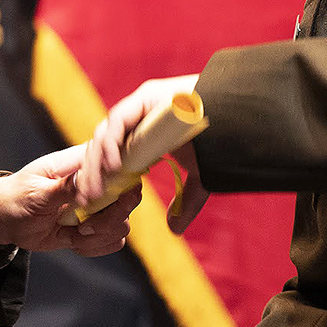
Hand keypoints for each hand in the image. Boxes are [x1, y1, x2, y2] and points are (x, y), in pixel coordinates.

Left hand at [0, 145, 138, 257]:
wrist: (6, 219)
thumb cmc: (17, 197)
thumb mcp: (36, 192)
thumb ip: (65, 187)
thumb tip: (89, 180)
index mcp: (83, 164)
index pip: (118, 165)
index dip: (118, 185)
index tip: (91, 203)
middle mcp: (97, 183)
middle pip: (129, 199)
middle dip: (108, 220)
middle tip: (82, 227)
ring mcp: (99, 206)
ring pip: (122, 224)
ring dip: (98, 237)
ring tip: (71, 233)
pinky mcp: (96, 227)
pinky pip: (113, 241)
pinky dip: (95, 247)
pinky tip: (72, 241)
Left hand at [77, 74, 209, 232]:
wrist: (239, 118)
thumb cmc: (220, 142)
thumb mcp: (199, 177)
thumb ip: (185, 202)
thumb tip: (174, 230)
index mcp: (144, 133)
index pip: (111, 154)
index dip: (99, 178)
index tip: (93, 203)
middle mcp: (138, 117)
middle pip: (103, 145)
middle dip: (92, 174)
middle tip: (87, 202)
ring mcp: (140, 105)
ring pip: (105, 135)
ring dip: (97, 164)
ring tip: (96, 191)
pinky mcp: (144, 97)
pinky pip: (118, 122)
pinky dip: (112, 144)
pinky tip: (113, 168)